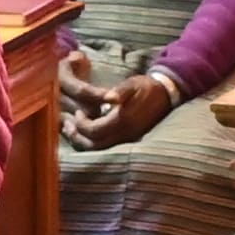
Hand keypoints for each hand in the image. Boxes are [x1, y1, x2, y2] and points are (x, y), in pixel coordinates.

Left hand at [63, 63, 177, 147]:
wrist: (166, 95)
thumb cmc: (146, 88)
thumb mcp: (132, 84)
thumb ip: (120, 91)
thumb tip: (110, 97)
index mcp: (124, 121)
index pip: (94, 131)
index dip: (81, 124)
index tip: (77, 112)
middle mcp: (125, 135)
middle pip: (94, 146)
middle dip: (78, 136)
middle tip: (68, 125)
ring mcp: (128, 140)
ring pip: (99, 150)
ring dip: (83, 142)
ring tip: (73, 131)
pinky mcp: (129, 142)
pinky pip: (106, 149)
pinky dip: (92, 144)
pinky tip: (86, 135)